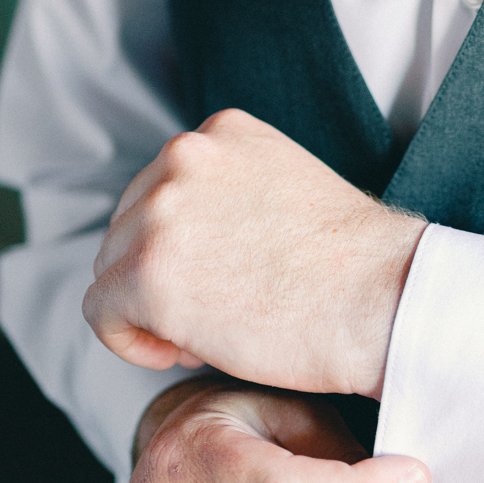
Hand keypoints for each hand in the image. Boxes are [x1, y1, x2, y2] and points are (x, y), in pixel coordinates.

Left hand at [83, 109, 425, 396]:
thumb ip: (230, 191)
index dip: (183, 243)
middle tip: (217, 311)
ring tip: (208, 331)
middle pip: (128, 226)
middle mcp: (184, 156)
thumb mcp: (286, 187)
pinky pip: (101, 313)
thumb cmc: (351, 264)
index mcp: (221, 131)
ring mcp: (162, 211)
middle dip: (161, 273)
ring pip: (112, 268)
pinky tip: (181, 351)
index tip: (221, 276)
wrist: (382, 299)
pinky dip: (130, 340)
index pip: (161, 189)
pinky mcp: (147, 272)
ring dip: (149, 307)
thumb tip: (183, 241)